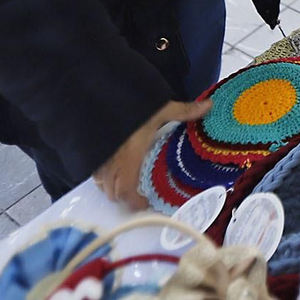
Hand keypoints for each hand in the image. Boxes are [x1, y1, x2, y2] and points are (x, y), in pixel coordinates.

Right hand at [93, 99, 209, 208]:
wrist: (98, 97)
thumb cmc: (131, 107)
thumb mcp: (160, 108)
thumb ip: (184, 111)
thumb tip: (209, 106)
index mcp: (130, 159)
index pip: (127, 192)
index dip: (135, 202)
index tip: (145, 202)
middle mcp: (111, 164)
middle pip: (114, 193)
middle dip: (125, 197)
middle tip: (138, 192)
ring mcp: (98, 160)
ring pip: (101, 185)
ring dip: (113, 187)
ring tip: (126, 179)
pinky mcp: (90, 154)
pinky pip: (93, 174)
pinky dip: (103, 176)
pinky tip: (112, 166)